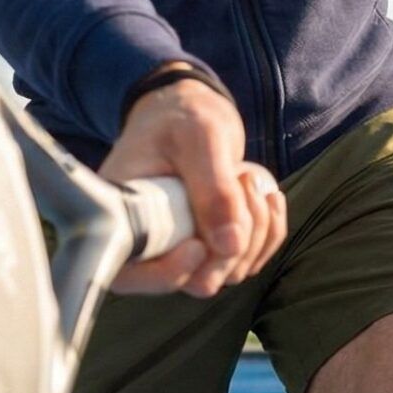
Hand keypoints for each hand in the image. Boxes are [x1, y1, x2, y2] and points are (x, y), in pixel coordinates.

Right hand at [97, 79, 286, 298]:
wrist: (190, 113)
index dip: (169, 272)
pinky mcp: (212, 250)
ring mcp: (182, 251)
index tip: (199, 245)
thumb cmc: (181, 117)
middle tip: (240, 180)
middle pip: (196, 279)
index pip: (132, 276)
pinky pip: (251, 260)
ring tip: (248, 177)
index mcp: (122, 217)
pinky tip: (267, 194)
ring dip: (256, 228)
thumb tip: (229, 246)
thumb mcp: (198, 136)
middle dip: (232, 237)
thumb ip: (213, 186)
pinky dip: (270, 230)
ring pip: (230, 271)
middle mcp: (148, 244)